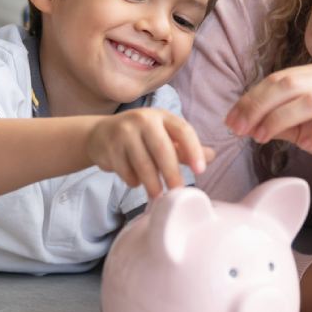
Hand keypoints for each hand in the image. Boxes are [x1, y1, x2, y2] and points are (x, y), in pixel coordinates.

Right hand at [86, 109, 214, 198]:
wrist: (100, 134)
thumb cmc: (140, 137)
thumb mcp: (163, 136)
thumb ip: (185, 148)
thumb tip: (211, 156)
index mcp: (162, 116)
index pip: (183, 131)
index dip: (194, 150)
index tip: (200, 170)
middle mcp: (143, 119)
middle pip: (162, 149)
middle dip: (172, 173)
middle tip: (177, 192)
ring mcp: (124, 132)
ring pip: (143, 163)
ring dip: (152, 184)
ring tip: (158, 196)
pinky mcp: (109, 147)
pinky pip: (125, 171)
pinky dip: (133, 181)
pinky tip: (135, 181)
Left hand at [224, 61, 311, 180]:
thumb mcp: (302, 125)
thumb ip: (277, 119)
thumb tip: (243, 121)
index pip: (279, 78)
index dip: (251, 98)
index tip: (231, 120)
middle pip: (289, 83)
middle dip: (258, 106)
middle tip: (241, 128)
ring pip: (308, 101)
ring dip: (279, 120)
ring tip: (263, 138)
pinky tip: (305, 145)